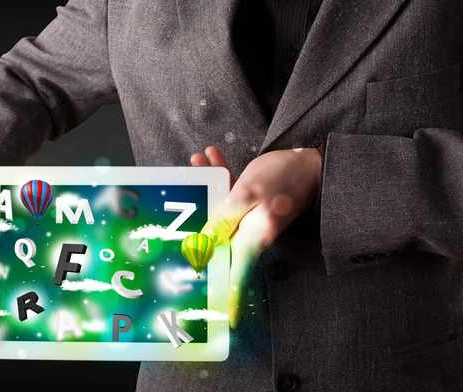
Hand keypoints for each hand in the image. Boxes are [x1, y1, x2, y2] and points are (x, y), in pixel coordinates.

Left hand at [190, 146, 321, 327]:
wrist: (309, 162)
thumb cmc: (283, 177)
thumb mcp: (247, 195)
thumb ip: (221, 218)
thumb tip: (203, 243)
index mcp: (251, 238)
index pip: (236, 276)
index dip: (230, 298)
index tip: (225, 320)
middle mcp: (249, 233)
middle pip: (215, 236)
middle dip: (194, 219)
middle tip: (173, 207)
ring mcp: (249, 218)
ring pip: (218, 209)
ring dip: (206, 186)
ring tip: (195, 161)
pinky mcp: (251, 203)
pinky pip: (229, 195)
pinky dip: (219, 177)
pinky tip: (211, 157)